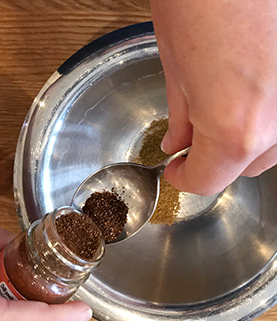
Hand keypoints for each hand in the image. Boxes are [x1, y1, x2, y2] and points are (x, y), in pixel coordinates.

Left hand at [152, 0, 276, 194]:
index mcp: (236, 129)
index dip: (185, 177)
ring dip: (252, 132)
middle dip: (220, 154)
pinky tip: (252, 82)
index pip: (209, 181)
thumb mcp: (175, 66)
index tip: (175, 168)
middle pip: (251, 164)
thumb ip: (182, 116)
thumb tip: (179, 143)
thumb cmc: (202, 2)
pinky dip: (272, 105)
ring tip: (225, 100)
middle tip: (195, 133)